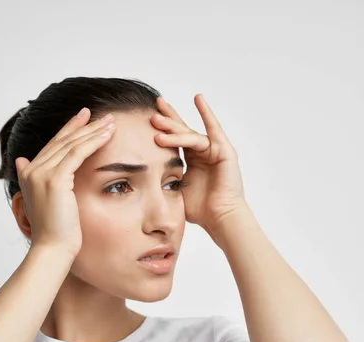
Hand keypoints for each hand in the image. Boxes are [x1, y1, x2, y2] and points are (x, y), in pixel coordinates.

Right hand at [15, 109, 116, 258]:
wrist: (52, 249)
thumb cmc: (55, 233)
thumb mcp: (45, 202)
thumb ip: (39, 182)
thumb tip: (23, 163)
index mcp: (29, 174)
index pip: (53, 146)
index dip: (68, 131)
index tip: (84, 120)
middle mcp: (31, 170)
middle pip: (61, 141)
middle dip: (82, 125)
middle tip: (99, 114)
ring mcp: (42, 173)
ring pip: (71, 144)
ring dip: (93, 131)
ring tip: (111, 122)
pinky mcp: (55, 179)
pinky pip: (78, 153)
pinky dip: (94, 141)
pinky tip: (108, 134)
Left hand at [150, 94, 247, 230]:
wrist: (220, 219)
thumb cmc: (200, 210)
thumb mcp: (175, 190)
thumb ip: (163, 180)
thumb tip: (139, 180)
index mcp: (192, 161)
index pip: (174, 140)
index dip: (162, 129)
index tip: (147, 117)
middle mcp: (203, 152)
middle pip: (181, 131)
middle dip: (166, 120)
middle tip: (151, 110)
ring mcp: (214, 150)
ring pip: (190, 135)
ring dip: (173, 129)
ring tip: (156, 122)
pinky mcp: (224, 151)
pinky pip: (213, 130)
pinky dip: (206, 114)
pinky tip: (198, 99)